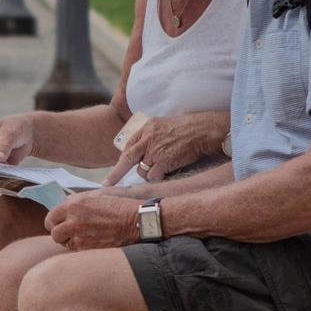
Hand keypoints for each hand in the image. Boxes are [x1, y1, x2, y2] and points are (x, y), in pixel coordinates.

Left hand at [46, 190, 138, 249]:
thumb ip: (75, 202)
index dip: (54, 223)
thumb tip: (62, 208)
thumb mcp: (94, 197)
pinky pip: (76, 251)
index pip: (51, 218)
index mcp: (74, 205)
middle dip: (61, 234)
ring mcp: (80, 237)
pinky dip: (81, 248)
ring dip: (72, 242)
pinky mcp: (88, 250)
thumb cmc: (118, 207)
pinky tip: (92, 242)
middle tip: (70, 233)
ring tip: (85, 236)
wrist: (135, 221)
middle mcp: (73, 221)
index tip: (58, 225)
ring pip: (65, 245)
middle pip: (54, 234)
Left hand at [103, 111, 227, 185]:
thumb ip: (151, 137)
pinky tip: (167, 171)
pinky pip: (153, 176)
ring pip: (142, 171)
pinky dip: (158, 177)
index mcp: (147, 128)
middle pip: (127, 159)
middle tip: (106, 184)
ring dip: (149, 174)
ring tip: (163, 167)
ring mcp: (154, 150)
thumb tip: (142, 153)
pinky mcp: (163, 161)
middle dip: (115, 173)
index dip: (122, 160)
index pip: (129, 145)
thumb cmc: (188, 129)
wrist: (203, 130)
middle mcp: (147, 138)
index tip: (114, 168)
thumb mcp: (164, 126)